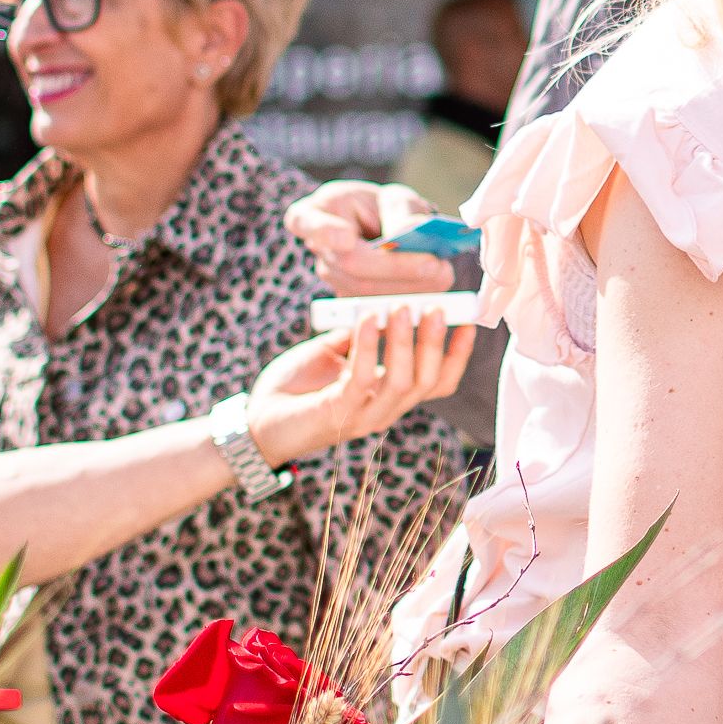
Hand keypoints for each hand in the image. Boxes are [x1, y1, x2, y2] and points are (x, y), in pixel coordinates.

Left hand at [245, 306, 472, 464]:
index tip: (466, 320)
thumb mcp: (334, 353)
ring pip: (403, 383)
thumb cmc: (296, 386)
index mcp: (389, 397)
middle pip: (428, 382)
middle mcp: (384, 411)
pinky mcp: (336, 413)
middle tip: (433, 307)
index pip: (438, 383)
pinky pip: (361, 378)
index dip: (457, 355)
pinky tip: (366, 319)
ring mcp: (362, 416)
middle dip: (435, 343)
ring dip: (404, 342)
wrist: (256, 419)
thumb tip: (382, 304)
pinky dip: (368, 346)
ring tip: (400, 308)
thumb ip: (359, 335)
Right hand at [284, 178, 455, 295]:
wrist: (383, 231)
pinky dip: (410, 297)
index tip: (345, 237)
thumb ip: (400, 210)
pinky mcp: (350, 300)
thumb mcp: (393, 197)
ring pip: (366, 290)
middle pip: (350, 264)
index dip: (324, 231)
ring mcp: (331, 278)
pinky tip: (435, 287)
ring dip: (409, 286)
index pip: (305, 221)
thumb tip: (408, 233)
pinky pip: (377, 305)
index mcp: (314, 213)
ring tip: (443, 273)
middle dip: (396, 267)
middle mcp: (318, 250)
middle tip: (435, 264)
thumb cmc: (383, 208)